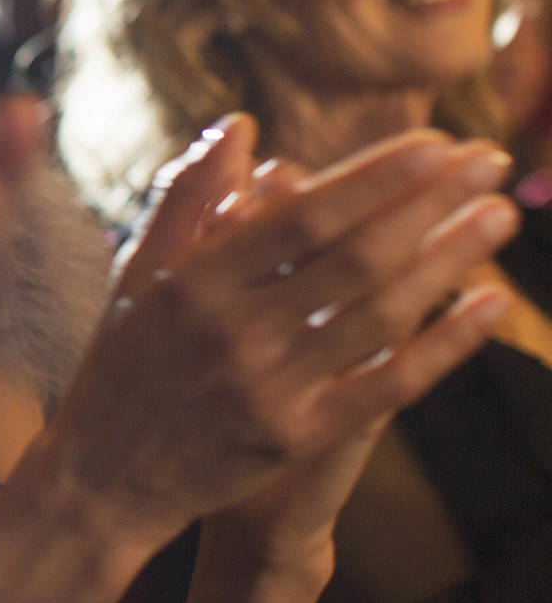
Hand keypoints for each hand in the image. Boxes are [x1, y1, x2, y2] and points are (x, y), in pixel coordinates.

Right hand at [37, 115, 516, 566]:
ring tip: (500, 214)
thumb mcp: (137, 273)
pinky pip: (387, 386)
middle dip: (430, 202)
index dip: (375, 178)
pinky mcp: (296, 437)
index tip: (434, 142)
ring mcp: (270, 388)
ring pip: (381, 315)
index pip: (303, 216)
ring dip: (450, 260)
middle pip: (355, 257)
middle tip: (489, 160)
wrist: (102, 476)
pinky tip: (489, 304)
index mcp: (194, 282)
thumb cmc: (122, 363)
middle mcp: (235, 332)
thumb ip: (188, 197)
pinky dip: (445, 345)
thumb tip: (241, 126)